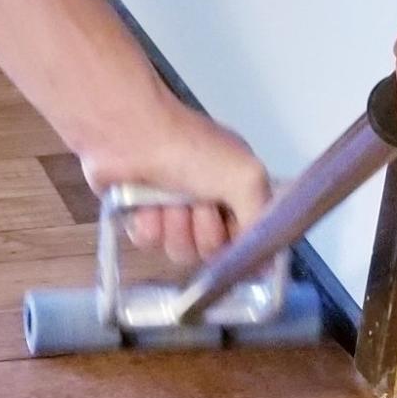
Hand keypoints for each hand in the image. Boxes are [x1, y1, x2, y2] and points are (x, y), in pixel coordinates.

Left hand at [80, 88, 269, 266]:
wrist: (131, 133)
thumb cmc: (191, 148)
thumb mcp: (245, 177)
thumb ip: (260, 221)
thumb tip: (265, 264)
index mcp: (237, 192)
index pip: (247, 241)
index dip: (238, 240)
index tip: (230, 225)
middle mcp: (208, 205)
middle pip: (213, 252)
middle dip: (203, 229)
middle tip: (195, 200)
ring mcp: (173, 214)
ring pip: (181, 252)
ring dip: (174, 224)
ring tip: (167, 196)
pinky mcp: (140, 219)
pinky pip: (150, 244)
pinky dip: (148, 222)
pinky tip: (143, 201)